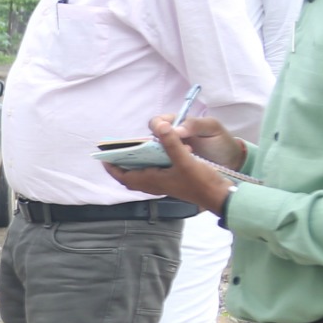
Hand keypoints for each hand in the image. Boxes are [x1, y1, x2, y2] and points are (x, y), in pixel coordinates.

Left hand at [102, 112, 245, 215]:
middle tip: (118, 151)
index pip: (124, 176)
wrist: (219, 195)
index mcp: (152, 180)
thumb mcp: (185, 159)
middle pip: (131, 175)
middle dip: (122, 164)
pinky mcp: (174, 181)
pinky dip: (152, 162)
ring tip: (135, 148)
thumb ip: (171, 142)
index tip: (104, 157)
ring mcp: (165, 183)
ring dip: (137, 163)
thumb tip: (160, 126)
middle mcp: (155, 184)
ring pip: (143, 174)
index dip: (112, 168)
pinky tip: (160, 151)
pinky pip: (155, 172)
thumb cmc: (201, 181)